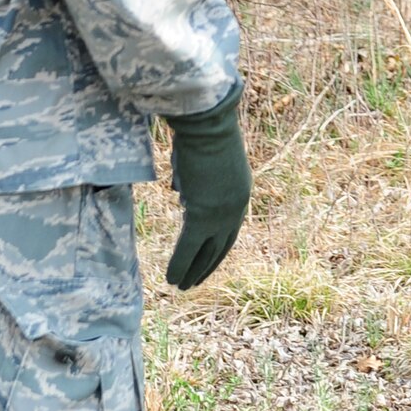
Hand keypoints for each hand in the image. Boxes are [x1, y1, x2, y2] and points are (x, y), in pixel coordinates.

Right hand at [163, 85, 252, 289]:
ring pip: (207, 251)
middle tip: (194, 283)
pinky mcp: (204, 215)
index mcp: (240, 191)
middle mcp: (237, 205)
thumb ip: (193, 181)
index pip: (231, 227)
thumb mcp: (200, 162)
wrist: (206, 122)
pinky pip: (190, 248)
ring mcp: (223, 212)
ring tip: (181, 287)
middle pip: (223, 245)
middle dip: (207, 266)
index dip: (218, 247)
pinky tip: (171, 279)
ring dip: (194, 271)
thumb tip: (181, 193)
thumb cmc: (200, 133)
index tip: (207, 260)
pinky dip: (180, 265)